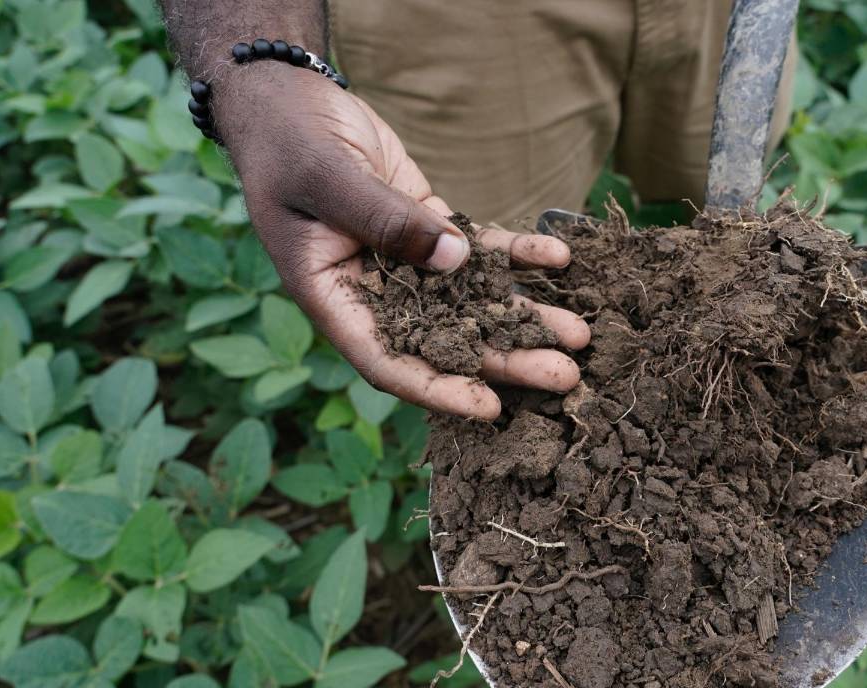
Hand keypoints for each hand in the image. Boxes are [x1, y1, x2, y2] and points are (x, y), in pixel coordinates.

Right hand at [213, 61, 589, 419]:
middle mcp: (374, 290)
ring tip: (579, 332)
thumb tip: (455, 260)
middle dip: (506, 358)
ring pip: (472, 299)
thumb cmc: (289, 142)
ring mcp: (406, 260)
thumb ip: (386, 220)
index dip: (439, 389)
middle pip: (446, 339)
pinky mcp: (429, 226)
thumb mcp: (328, 179)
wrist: (287, 101)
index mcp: (333, 297)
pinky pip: (481, 248)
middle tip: (565, 374)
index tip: (490, 408)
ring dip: (525, 316)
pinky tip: (559, 258)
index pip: (389, 360)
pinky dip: (518, 255)